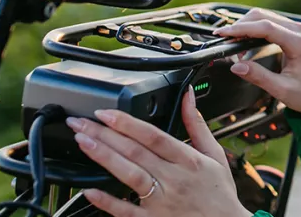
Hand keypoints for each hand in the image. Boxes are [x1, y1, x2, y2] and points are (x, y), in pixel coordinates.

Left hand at [69, 89, 251, 216]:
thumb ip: (197, 125)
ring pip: (129, 175)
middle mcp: (174, 179)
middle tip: (80, 122)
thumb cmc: (219, 194)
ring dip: (103, 157)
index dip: (127, 123)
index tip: (105, 112)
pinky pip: (126, 211)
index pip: (154, 136)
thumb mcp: (214, 156)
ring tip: (82, 141)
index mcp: (189, 161)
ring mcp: (162, 201)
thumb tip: (187, 96)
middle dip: (104, 134)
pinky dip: (107, 201)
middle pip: (135, 152)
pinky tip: (89, 190)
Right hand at [213, 8, 300, 116]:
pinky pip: (265, 22)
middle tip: (222, 40)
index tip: (223, 34)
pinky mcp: (288, 32)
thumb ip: (259, 77)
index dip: (242, 29)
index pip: (266, 28)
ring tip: (230, 42)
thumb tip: (236, 66)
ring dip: (243, 26)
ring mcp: (294, 30)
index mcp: (298, 44)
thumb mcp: (281, 90)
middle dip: (239, 26)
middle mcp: (297, 32)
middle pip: (261, 17)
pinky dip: (250, 28)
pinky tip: (241, 40)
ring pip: (262, 16)